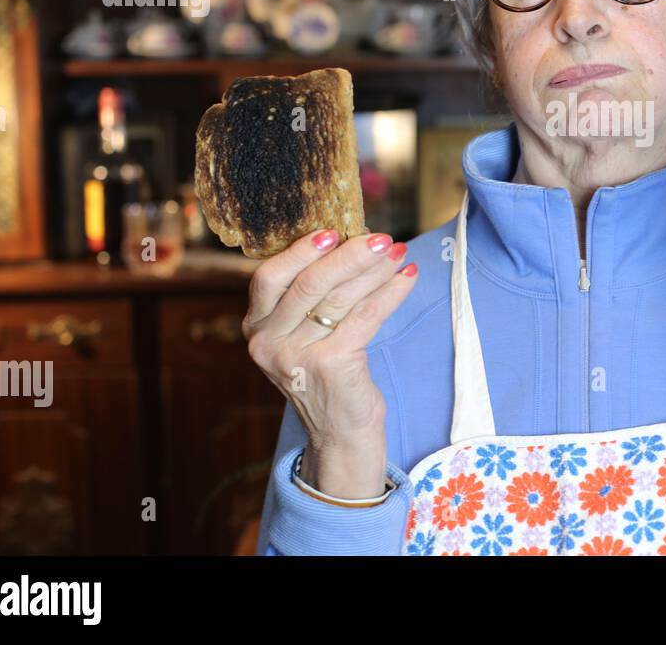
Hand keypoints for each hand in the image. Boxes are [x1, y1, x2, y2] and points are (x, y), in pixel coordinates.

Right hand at [244, 228, 418, 497]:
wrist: (341, 433)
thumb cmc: (329, 372)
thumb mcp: (305, 335)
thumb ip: (313, 296)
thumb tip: (353, 238)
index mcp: (257, 326)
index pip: (268, 277)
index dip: (300, 250)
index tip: (333, 230)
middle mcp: (268, 342)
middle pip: (308, 283)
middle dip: (349, 255)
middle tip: (381, 237)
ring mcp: (297, 357)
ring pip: (340, 298)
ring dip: (375, 271)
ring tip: (399, 252)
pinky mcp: (330, 367)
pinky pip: (366, 317)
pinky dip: (390, 293)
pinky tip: (408, 278)